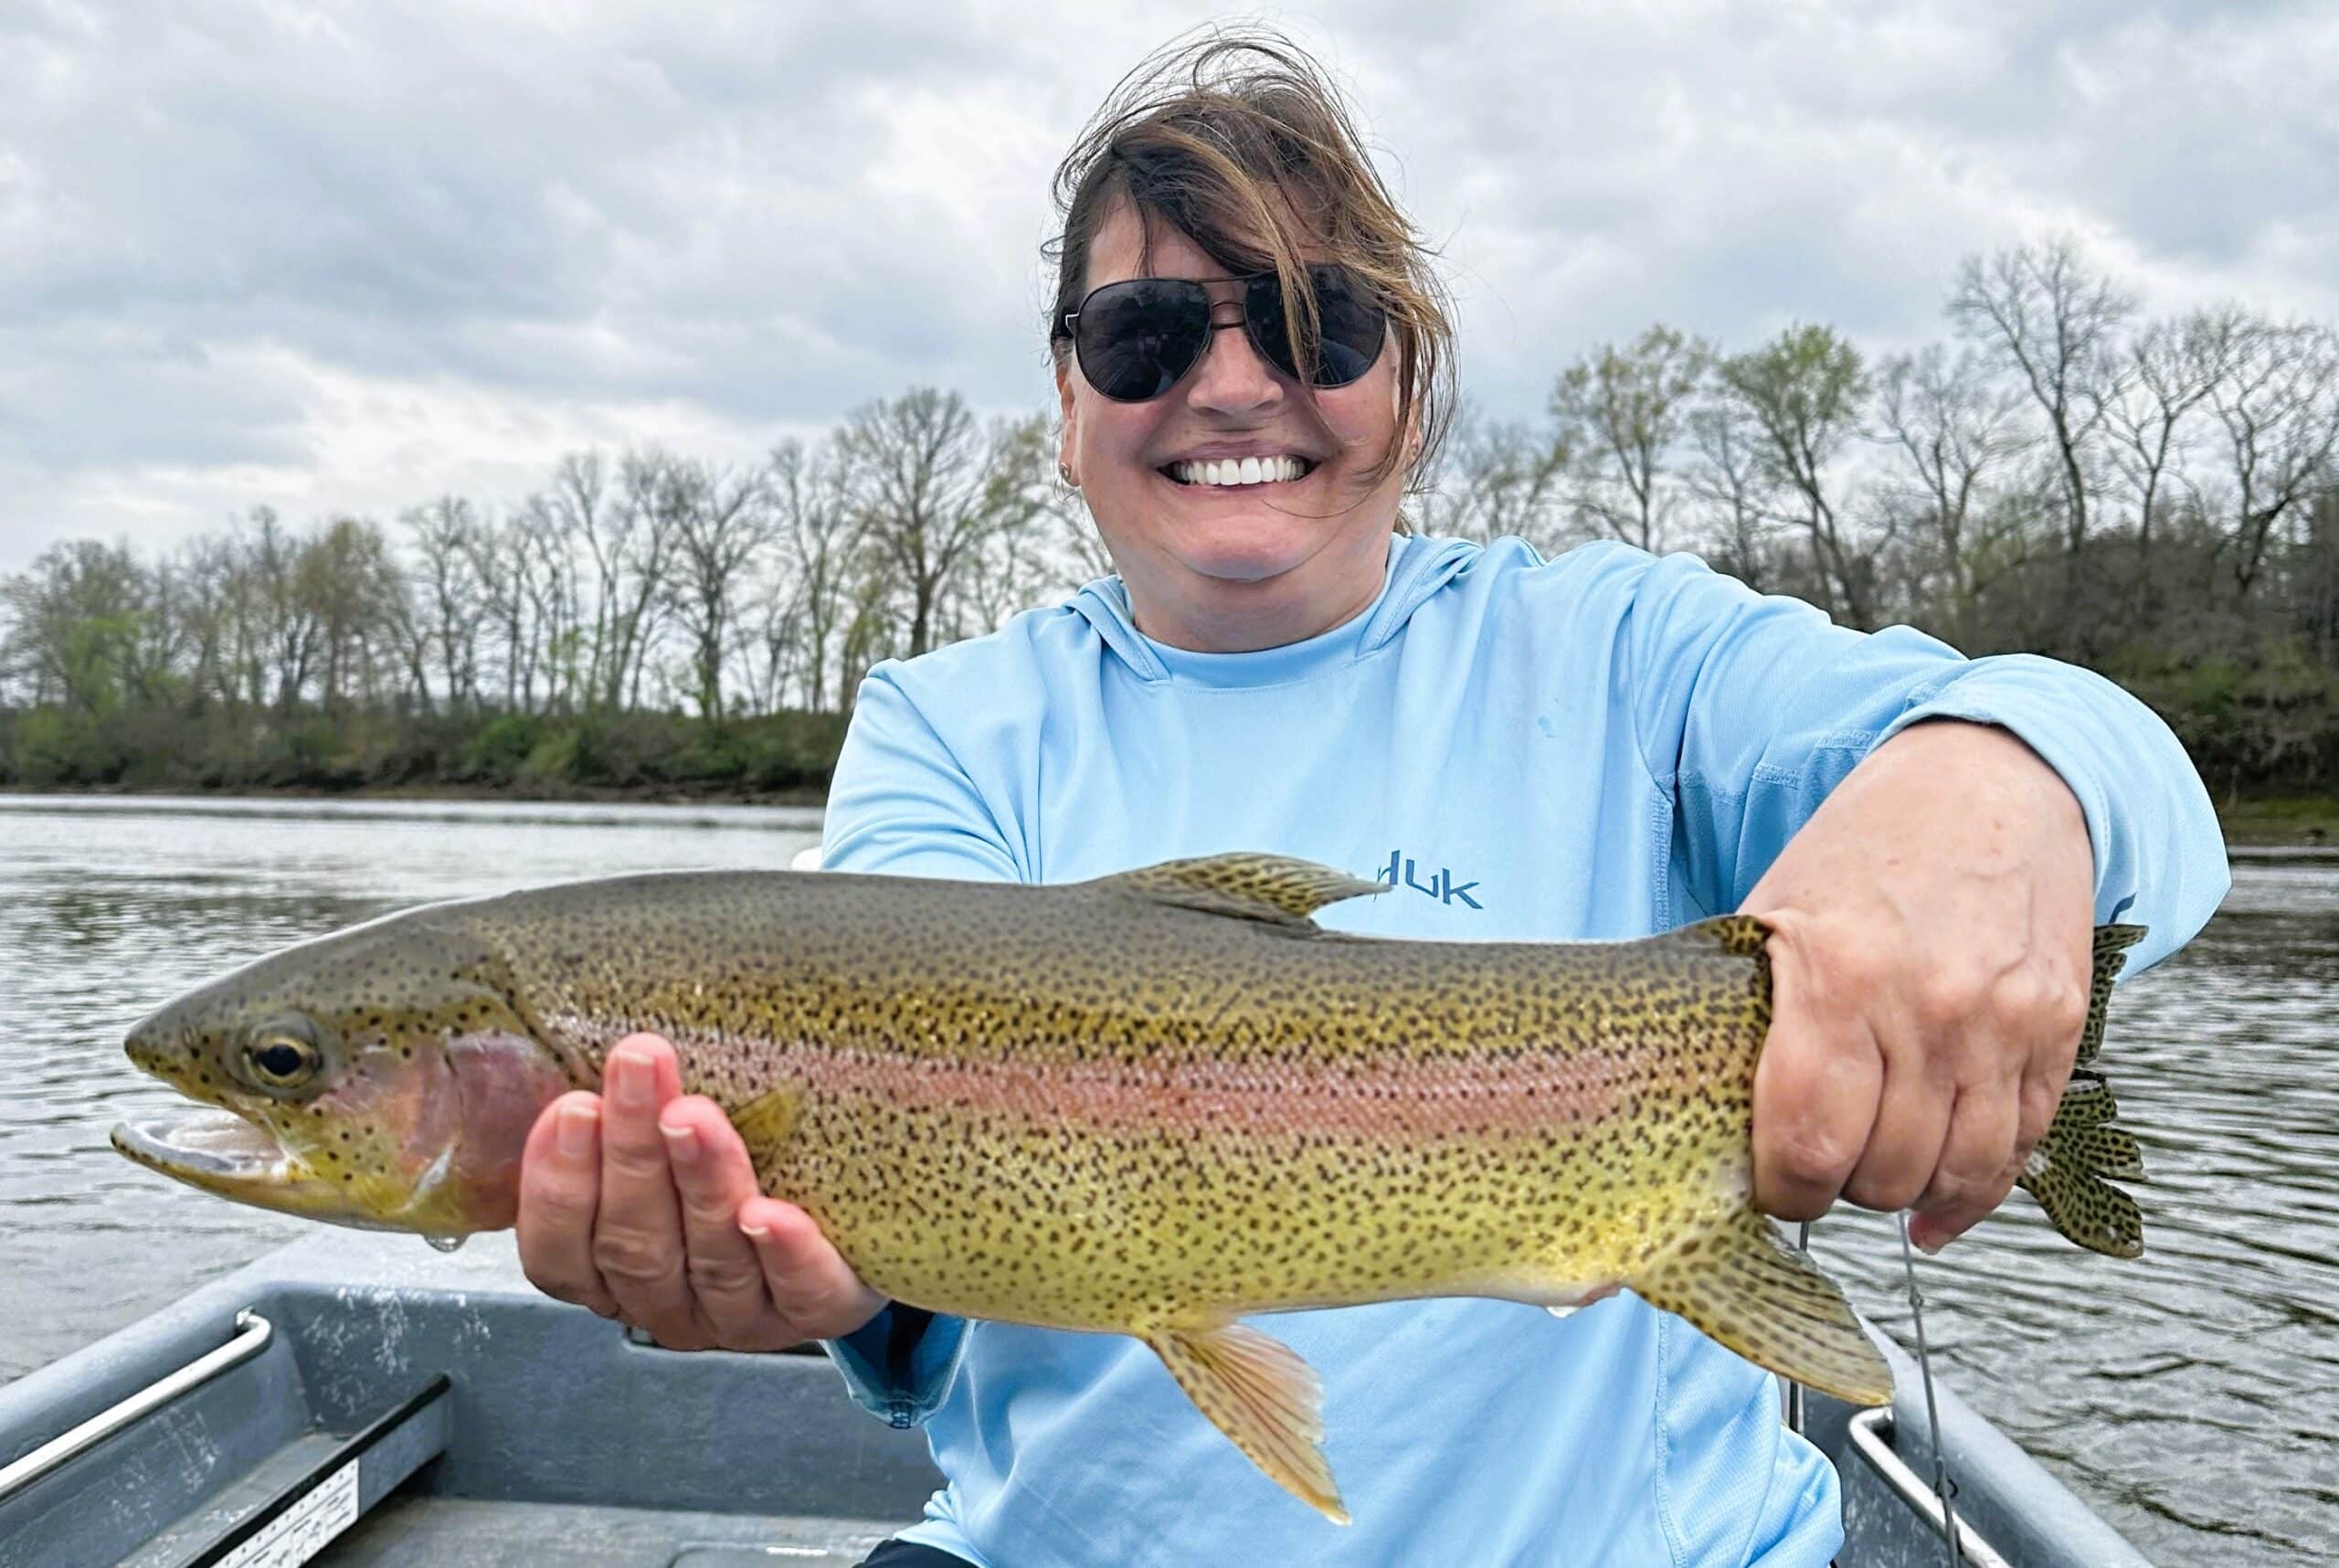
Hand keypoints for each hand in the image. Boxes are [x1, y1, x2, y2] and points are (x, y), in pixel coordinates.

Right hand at [516, 1033, 884, 1348]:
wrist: (851, 1232)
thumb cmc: (742, 1170)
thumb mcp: (665, 1145)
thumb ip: (628, 1115)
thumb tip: (606, 1039)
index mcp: (613, 1273)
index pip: (559, 1252)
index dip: (558, 1188)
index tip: (574, 1106)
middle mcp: (670, 1303)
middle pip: (634, 1245)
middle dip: (632, 1152)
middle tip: (637, 1066)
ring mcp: (742, 1317)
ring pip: (713, 1260)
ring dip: (701, 1183)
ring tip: (695, 1116)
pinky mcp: (818, 1314)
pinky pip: (801, 1292)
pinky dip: (786, 1254)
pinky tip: (773, 1215)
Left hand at [1743, 720, 2094, 1252]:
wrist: (1986, 782)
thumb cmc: (1866, 847)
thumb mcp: (1779, 909)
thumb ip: (1752, 1008)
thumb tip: (1701, 1104)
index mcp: (1840, 974)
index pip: (1807, 1138)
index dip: (1782, 1188)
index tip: (1770, 1189)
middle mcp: (1931, 1006)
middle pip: (1883, 1169)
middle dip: (1841, 1190)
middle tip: (1819, 1174)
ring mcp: (2005, 1022)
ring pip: (1958, 1173)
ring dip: (1909, 1195)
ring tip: (1875, 1178)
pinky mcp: (2059, 1028)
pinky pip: (2021, 1145)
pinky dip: (1978, 1188)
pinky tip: (1940, 1200)